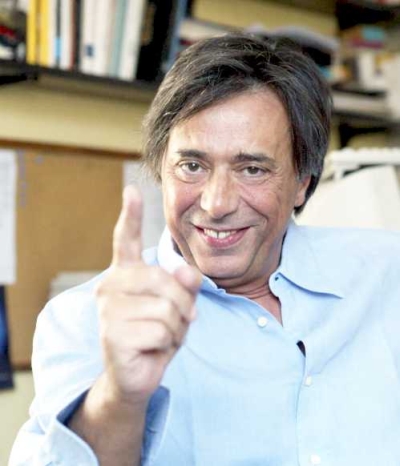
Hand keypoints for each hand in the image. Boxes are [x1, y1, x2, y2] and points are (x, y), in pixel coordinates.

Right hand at [96, 185, 201, 405]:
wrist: (136, 376)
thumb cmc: (156, 335)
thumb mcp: (177, 306)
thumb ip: (184, 285)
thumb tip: (188, 272)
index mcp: (125, 274)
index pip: (126, 239)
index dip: (131, 215)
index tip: (132, 190)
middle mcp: (110, 285)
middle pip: (166, 281)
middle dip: (183, 306)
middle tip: (174, 322)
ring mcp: (109, 309)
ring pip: (168, 308)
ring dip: (176, 328)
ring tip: (160, 337)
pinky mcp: (113, 334)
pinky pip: (162, 332)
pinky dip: (168, 345)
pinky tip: (151, 350)